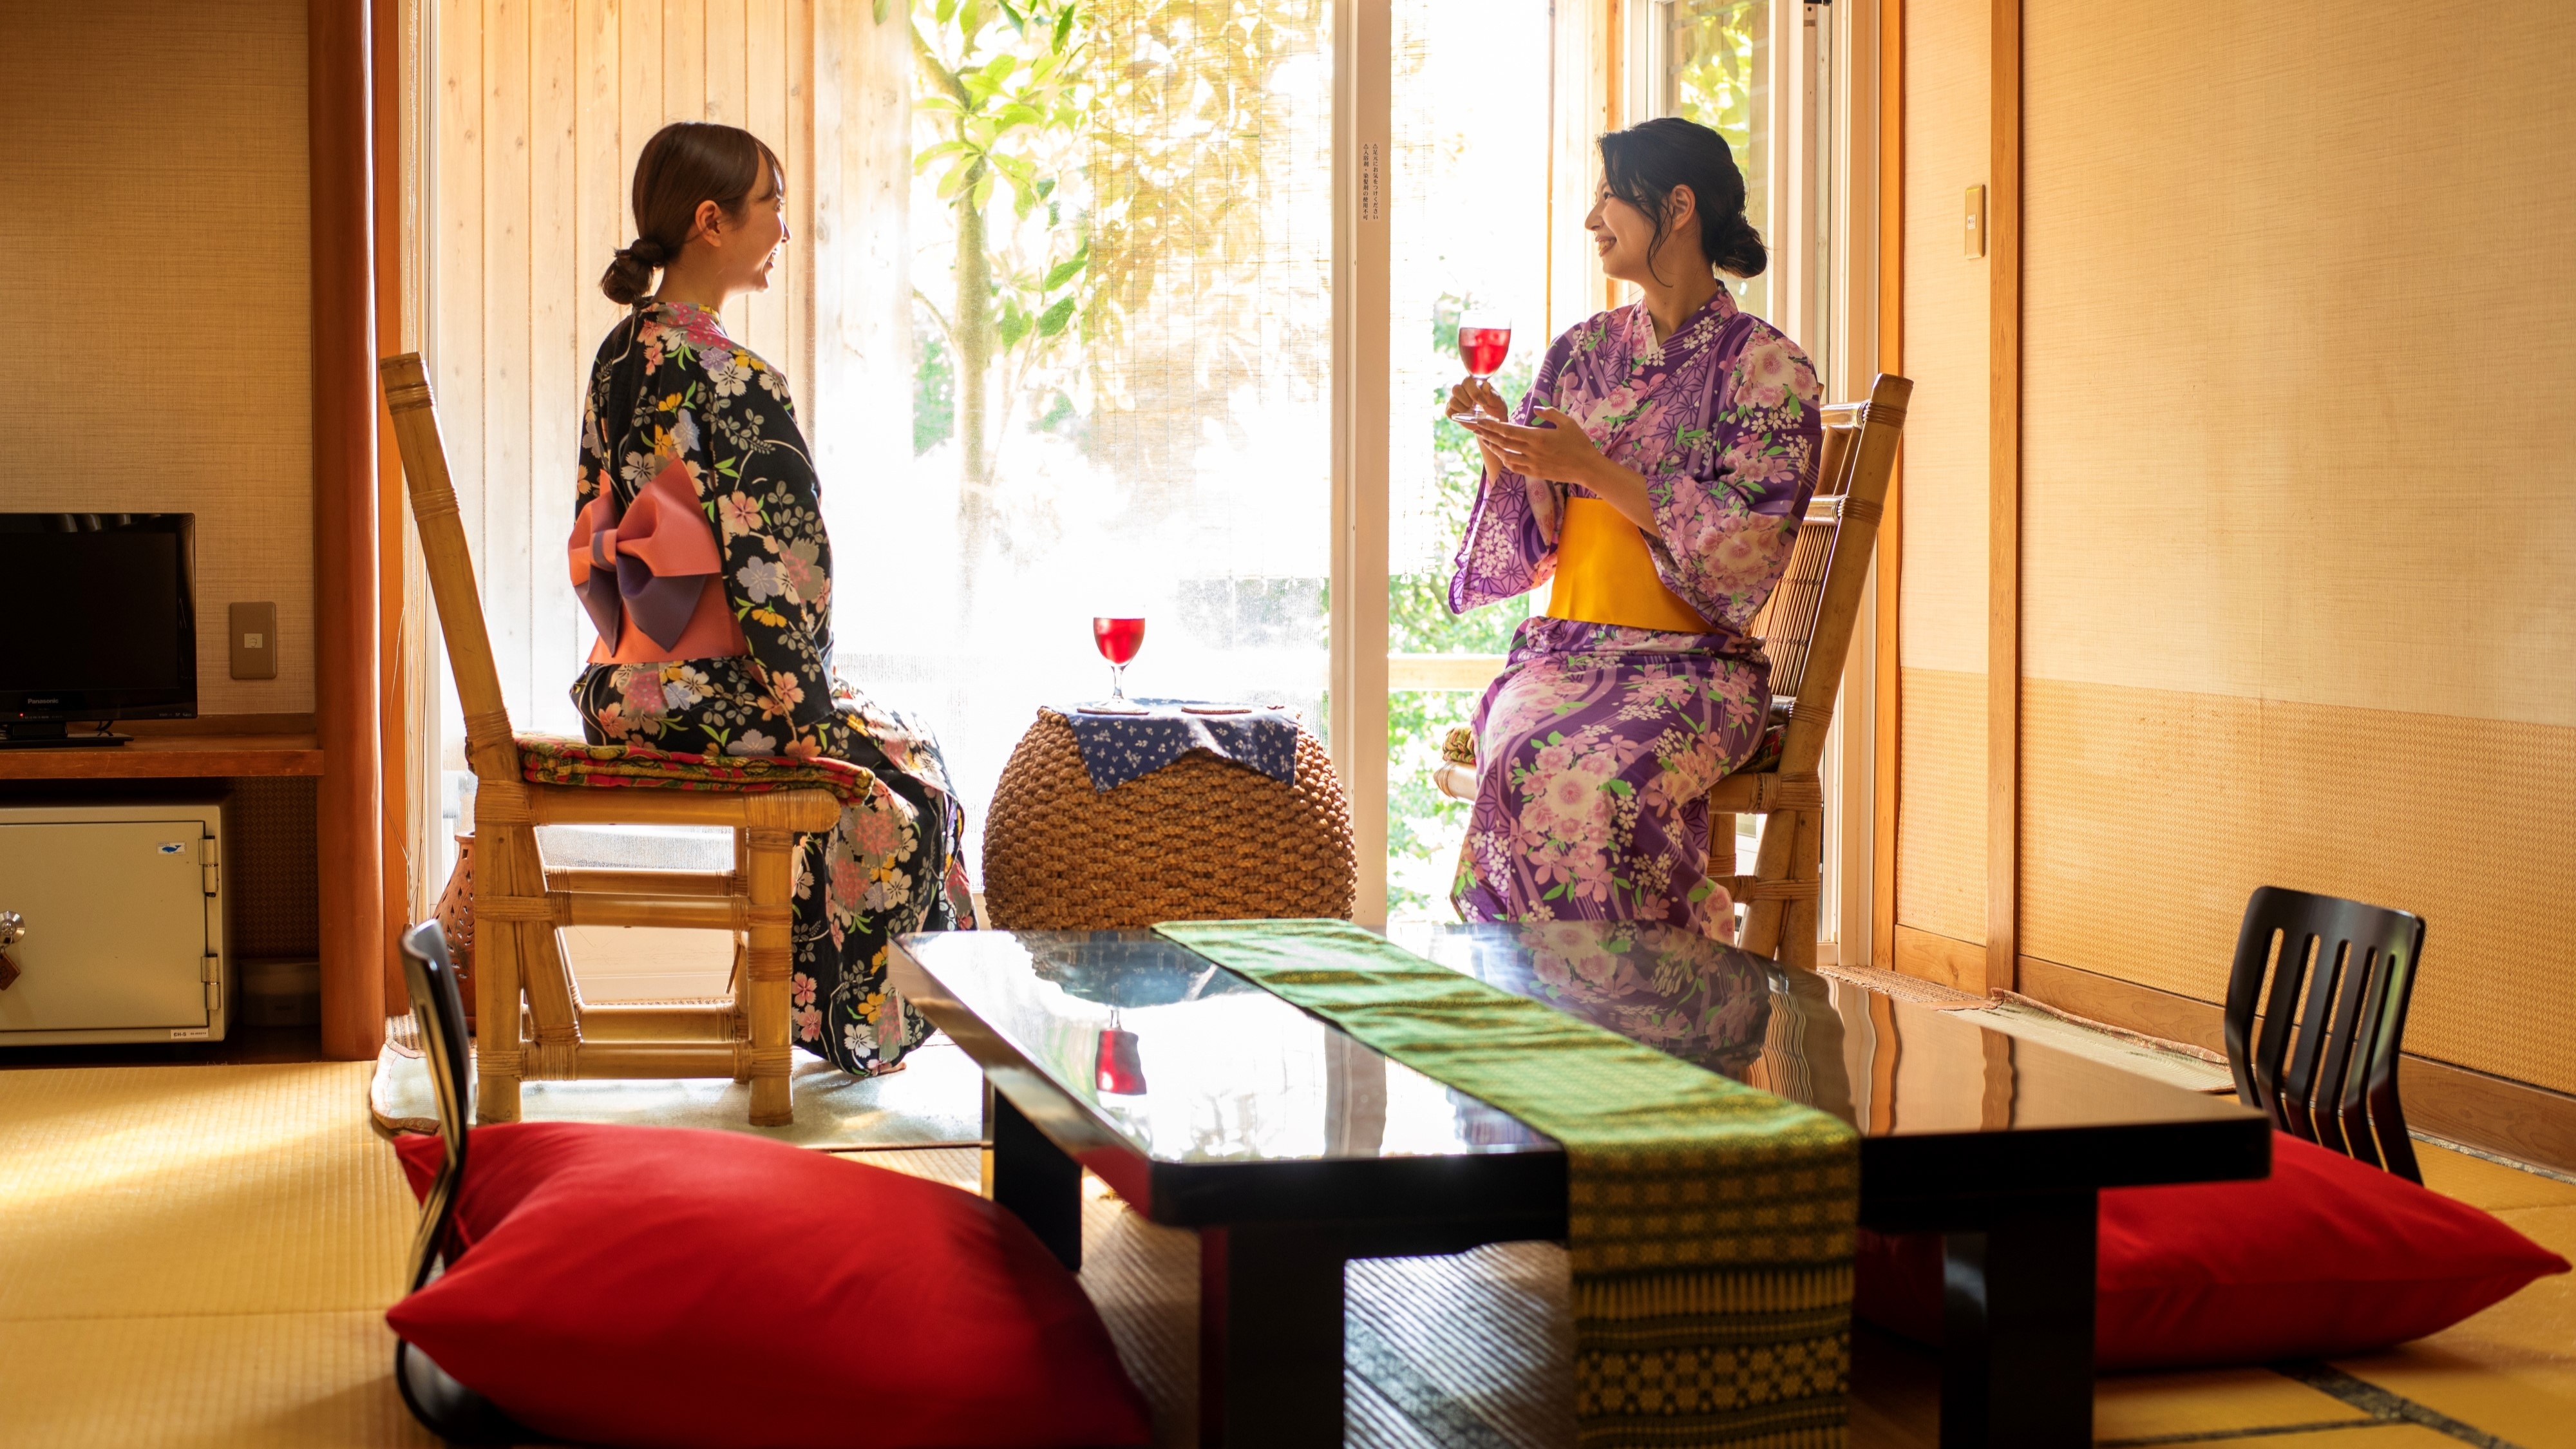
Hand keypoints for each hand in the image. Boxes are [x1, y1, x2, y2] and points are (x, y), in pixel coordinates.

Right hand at [1444, 376, 1505, 420]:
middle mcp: (1463, 390)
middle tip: (1475, 407)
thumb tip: (1485, 385)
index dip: (1474, 392)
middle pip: (1456, 388)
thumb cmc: (1496, 410)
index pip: (1467, 381)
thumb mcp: (1498, 403)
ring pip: (1452, 400)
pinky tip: (1466, 416)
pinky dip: (1457, 415)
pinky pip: (1448, 411)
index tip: (1484, 403)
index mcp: (1475, 384)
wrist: (1492, 424)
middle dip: (1466, 400)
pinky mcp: (1452, 410)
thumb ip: (1492, 395)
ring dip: (1463, 408)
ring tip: (1472, 413)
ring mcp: (1457, 400)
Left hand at [1459, 406, 1606, 487]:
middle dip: (1487, 434)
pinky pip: (1515, 467)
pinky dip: (1505, 460)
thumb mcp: (1567, 422)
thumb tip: (1536, 408)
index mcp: (1538, 437)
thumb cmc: (1579, 443)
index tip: (1481, 421)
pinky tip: (1501, 454)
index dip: (1493, 426)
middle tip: (1475, 428)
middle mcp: (1532, 451)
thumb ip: (1550, 413)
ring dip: (1494, 448)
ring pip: (1506, 456)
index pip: (1509, 431)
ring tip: (1485, 440)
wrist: (1587, 467)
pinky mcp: (1535, 473)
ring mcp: (1533, 464)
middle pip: (1503, 442)